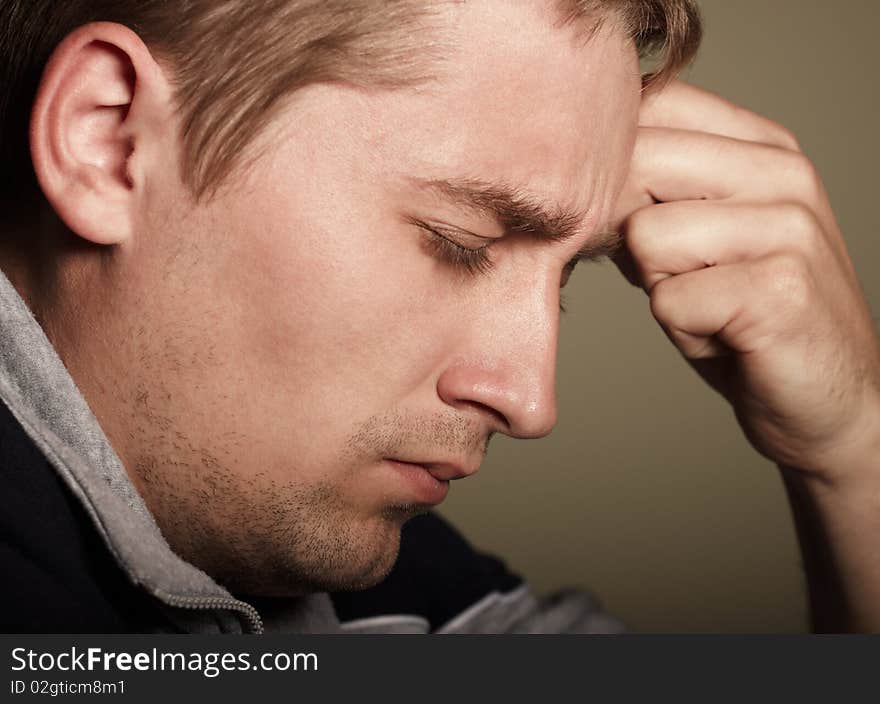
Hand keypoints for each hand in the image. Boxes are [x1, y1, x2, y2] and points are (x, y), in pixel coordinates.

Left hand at [611, 81, 879, 483]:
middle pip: (639, 164)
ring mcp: (788, 227)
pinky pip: (668, 300)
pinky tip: (724, 335)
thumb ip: (648, 198)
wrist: (826, 400)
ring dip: (660, 287)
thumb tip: (574, 180)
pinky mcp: (779, 289)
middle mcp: (783, 173)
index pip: (657, 107)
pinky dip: (682, 329)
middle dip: (630, 231)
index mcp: (765, 147)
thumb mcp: (697, 241)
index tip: (632, 216)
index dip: (616, 166)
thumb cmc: (747, 319)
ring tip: (706, 307)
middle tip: (674, 275)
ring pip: (646, 236)